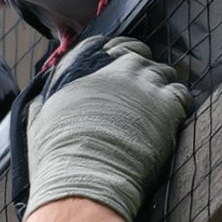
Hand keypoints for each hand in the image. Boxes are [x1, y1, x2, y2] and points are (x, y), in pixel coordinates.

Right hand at [22, 36, 193, 221]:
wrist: (85, 175)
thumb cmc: (58, 153)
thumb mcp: (38, 119)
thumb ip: (45, 101)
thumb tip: (43, 102)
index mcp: (85, 67)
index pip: (108, 46)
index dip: (114, 58)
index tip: (115, 72)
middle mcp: (117, 68)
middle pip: (139, 56)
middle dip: (138, 71)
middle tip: (136, 94)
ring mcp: (145, 84)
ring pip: (163, 72)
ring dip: (159, 86)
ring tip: (153, 108)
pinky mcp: (167, 106)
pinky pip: (182, 93)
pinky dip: (179, 103)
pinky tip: (171, 117)